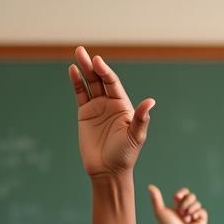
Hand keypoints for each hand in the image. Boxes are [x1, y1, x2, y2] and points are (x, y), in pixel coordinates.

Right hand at [68, 46, 154, 176]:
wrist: (108, 171)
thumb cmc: (125, 155)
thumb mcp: (135, 137)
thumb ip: (141, 119)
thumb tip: (150, 101)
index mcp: (124, 106)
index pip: (113, 84)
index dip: (106, 72)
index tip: (98, 62)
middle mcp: (111, 104)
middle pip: (100, 79)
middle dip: (92, 66)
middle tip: (83, 52)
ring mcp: (97, 108)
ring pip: (90, 84)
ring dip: (83, 69)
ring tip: (78, 53)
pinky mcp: (85, 114)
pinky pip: (81, 94)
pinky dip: (76, 82)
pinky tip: (73, 71)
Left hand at [148, 185, 208, 223]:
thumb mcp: (160, 211)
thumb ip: (156, 198)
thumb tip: (150, 186)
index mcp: (180, 205)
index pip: (185, 192)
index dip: (182, 192)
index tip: (176, 198)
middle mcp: (189, 208)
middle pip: (192, 196)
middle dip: (185, 203)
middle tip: (180, 212)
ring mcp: (196, 214)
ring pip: (197, 203)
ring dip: (189, 210)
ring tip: (185, 219)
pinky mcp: (202, 219)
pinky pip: (202, 211)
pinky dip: (196, 214)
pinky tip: (192, 219)